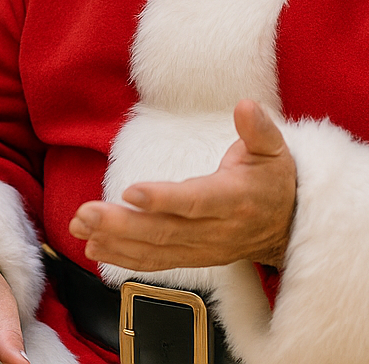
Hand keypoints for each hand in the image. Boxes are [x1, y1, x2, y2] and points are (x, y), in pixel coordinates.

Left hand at [69, 99, 295, 269]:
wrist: (287, 225)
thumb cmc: (273, 181)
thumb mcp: (274, 149)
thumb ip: (258, 129)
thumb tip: (246, 106)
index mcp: (235, 199)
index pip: (195, 202)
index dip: (163, 200)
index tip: (130, 192)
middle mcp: (217, 230)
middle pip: (165, 231)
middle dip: (122, 224)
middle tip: (87, 213)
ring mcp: (202, 248)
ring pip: (155, 249)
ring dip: (114, 240)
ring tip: (81, 226)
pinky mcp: (192, 257)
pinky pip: (155, 262)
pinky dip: (123, 257)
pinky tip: (95, 247)